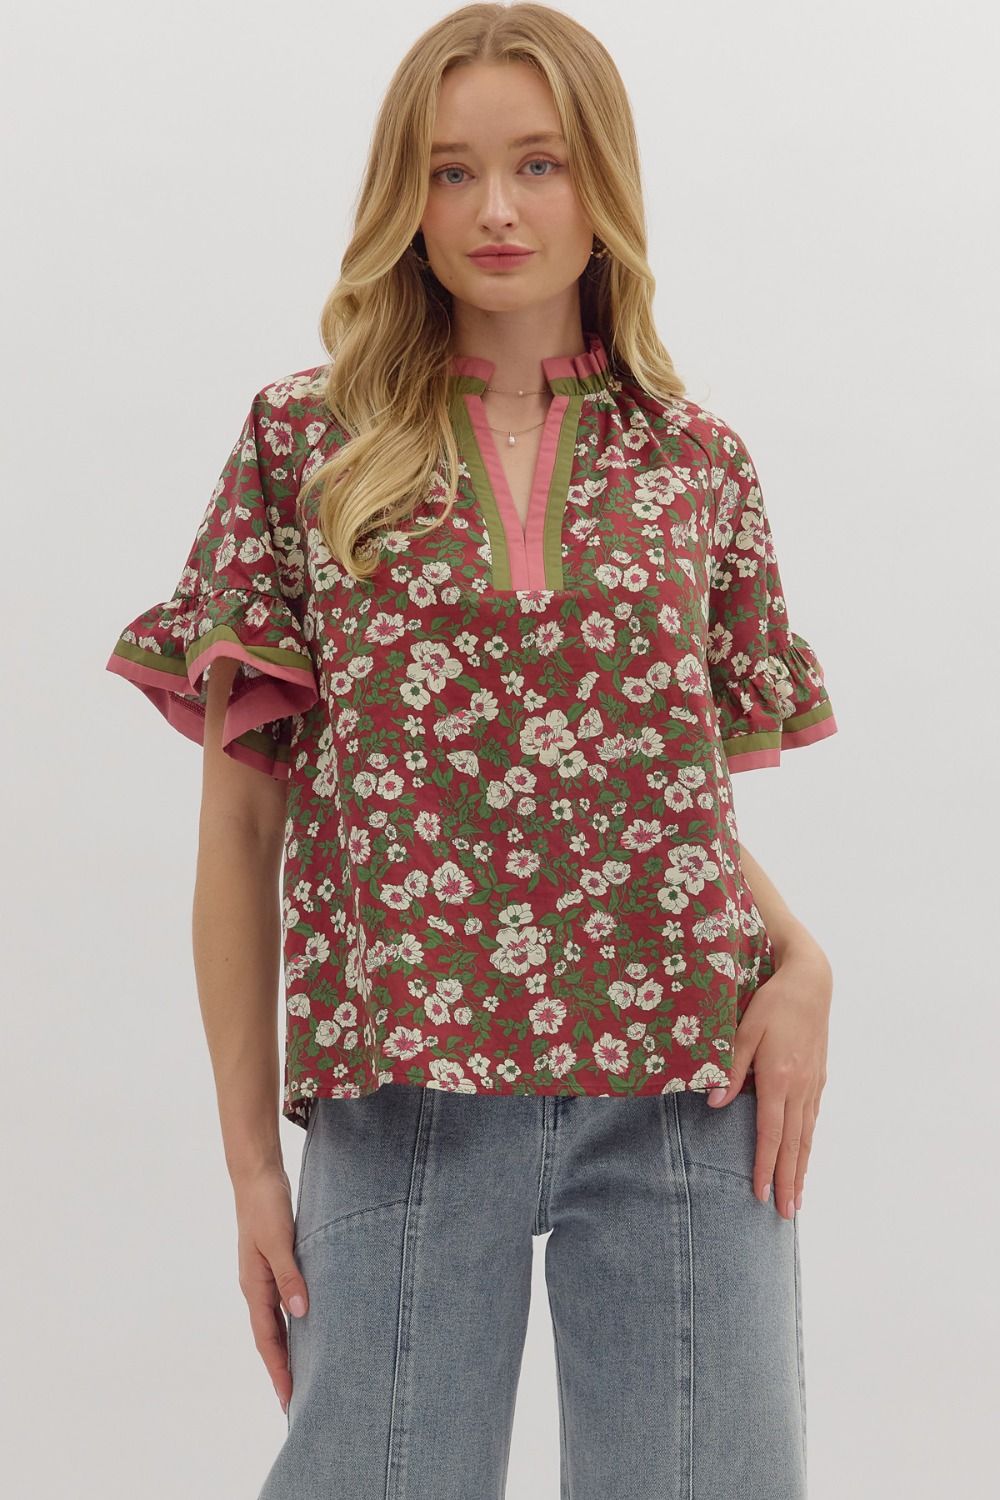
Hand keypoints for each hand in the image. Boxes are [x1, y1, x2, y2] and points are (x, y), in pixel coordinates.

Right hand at [233, 1163, 309, 1414]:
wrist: (256, 1175)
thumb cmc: (266, 1206)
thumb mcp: (279, 1241)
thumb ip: (289, 1276)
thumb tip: (301, 1313)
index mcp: (254, 1287)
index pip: (267, 1340)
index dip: (278, 1370)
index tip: (288, 1400)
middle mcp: (256, 1287)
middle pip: (269, 1338)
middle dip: (281, 1369)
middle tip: (297, 1401)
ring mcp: (263, 1276)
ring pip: (276, 1321)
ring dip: (288, 1347)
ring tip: (304, 1372)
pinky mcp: (274, 1263)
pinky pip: (283, 1302)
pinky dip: (293, 1320)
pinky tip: (307, 1324)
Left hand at [707, 938, 831, 1218]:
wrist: (810, 983)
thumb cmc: (771, 1003)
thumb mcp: (743, 1031)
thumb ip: (728, 1069)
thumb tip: (713, 1105)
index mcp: (778, 1078)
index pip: (770, 1132)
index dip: (764, 1166)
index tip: (761, 1194)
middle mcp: (799, 1088)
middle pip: (793, 1144)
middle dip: (788, 1181)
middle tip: (787, 1215)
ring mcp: (812, 1085)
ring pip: (806, 1136)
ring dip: (801, 1169)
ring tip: (799, 1198)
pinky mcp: (818, 1079)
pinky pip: (812, 1121)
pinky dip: (808, 1145)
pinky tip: (804, 1157)